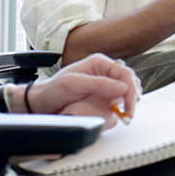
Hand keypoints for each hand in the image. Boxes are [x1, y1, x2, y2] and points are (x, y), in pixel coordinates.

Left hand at [27, 54, 141, 127]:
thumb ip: (99, 84)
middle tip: (128, 113)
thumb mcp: (75, 84)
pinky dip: (122, 105)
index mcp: (99, 63)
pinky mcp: (102, 95)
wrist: (42, 102)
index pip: (125, 73)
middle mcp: (104, 71)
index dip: (130, 90)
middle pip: (129, 81)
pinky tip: (119, 111)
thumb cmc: (54, 90)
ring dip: (128, 101)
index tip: (129, 105)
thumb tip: (123, 87)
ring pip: (127, 90)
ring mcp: (104, 83)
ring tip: (125, 113)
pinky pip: (119, 98)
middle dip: (131, 97)